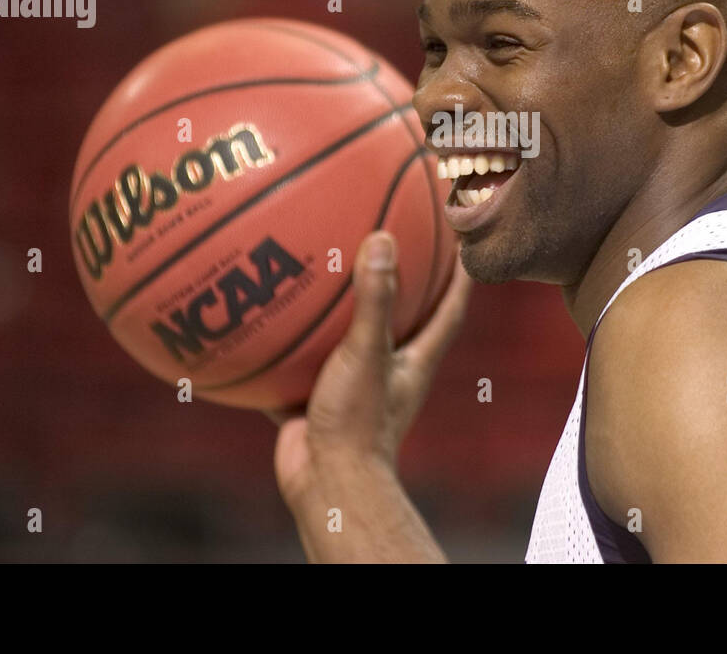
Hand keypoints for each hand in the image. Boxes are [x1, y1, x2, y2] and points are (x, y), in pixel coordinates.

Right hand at [267, 231, 472, 510]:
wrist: (324, 485)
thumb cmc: (358, 423)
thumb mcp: (366, 353)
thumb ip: (374, 300)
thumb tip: (382, 239)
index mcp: (415, 359)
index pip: (450, 308)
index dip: (460, 274)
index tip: (464, 241)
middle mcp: (389, 371)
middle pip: (405, 318)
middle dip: (403, 284)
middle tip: (394, 244)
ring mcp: (353, 388)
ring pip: (348, 341)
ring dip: (338, 312)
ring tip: (321, 271)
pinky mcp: (316, 402)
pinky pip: (299, 366)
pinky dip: (286, 346)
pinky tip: (262, 318)